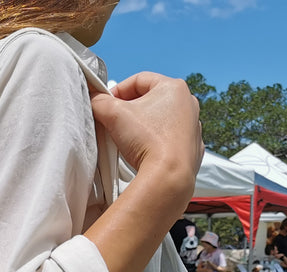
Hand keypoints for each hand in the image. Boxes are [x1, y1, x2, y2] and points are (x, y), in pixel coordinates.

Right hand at [91, 72, 201, 200]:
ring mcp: (192, 127)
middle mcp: (188, 104)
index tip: (107, 104)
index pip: (138, 80)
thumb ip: (99, 101)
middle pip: (150, 100)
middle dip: (130, 109)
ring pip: (160, 120)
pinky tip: (145, 152)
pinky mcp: (192, 148)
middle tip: (115, 122)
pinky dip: (156, 143)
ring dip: (143, 126)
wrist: (169, 176)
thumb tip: (94, 100)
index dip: (118, 90)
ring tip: (128, 140)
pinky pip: (169, 140)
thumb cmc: (147, 141)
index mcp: (173, 87)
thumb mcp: (113, 114)